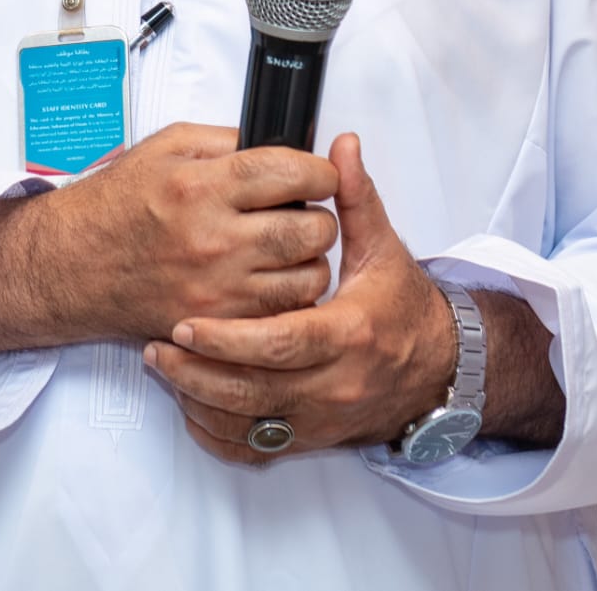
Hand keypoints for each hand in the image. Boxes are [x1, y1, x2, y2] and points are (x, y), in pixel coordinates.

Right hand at [0, 122, 339, 355]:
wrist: (72, 264)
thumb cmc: (117, 204)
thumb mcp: (166, 147)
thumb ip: (227, 140)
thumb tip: (279, 145)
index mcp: (203, 186)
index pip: (292, 173)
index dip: (321, 170)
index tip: (320, 172)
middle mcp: (214, 239)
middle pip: (311, 229)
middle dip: (321, 215)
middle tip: (307, 209)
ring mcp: (218, 289)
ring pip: (308, 278)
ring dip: (310, 259)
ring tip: (290, 246)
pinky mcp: (216, 324)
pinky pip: (282, 314)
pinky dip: (289, 296)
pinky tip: (272, 277)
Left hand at [143, 131, 455, 464]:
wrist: (436, 369)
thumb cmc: (402, 307)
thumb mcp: (383, 248)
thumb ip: (355, 198)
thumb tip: (341, 147)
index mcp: (349, 333)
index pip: (282, 343)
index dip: (231, 338)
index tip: (188, 323)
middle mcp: (335, 384)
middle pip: (256, 390)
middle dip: (200, 370)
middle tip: (161, 344)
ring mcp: (321, 419)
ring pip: (248, 425)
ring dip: (199, 400)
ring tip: (164, 367)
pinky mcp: (310, 439)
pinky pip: (254, 450)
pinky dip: (217, 433)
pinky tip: (191, 405)